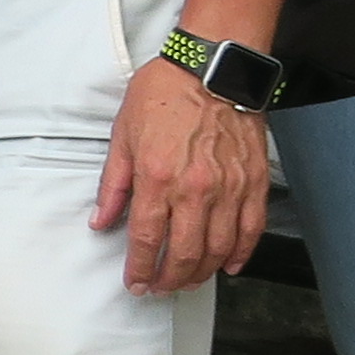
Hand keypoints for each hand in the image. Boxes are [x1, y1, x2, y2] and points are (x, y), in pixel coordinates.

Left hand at [93, 56, 271, 294]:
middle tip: (160, 288)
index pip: (146, 240)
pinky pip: (250, 229)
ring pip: (217, 248)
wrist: (212, 67)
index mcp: (157, 178)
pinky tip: (228, 265)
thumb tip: (101, 220)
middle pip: (184, 254)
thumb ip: (114, 184)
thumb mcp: (123, 135)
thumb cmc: (164, 94)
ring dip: (201, 273)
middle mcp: (194, 189)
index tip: (135, 283)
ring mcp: (228, 187)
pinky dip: (240, 253)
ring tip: (188, 280)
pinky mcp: (253, 182)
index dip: (139, 269)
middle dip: (169, 280)